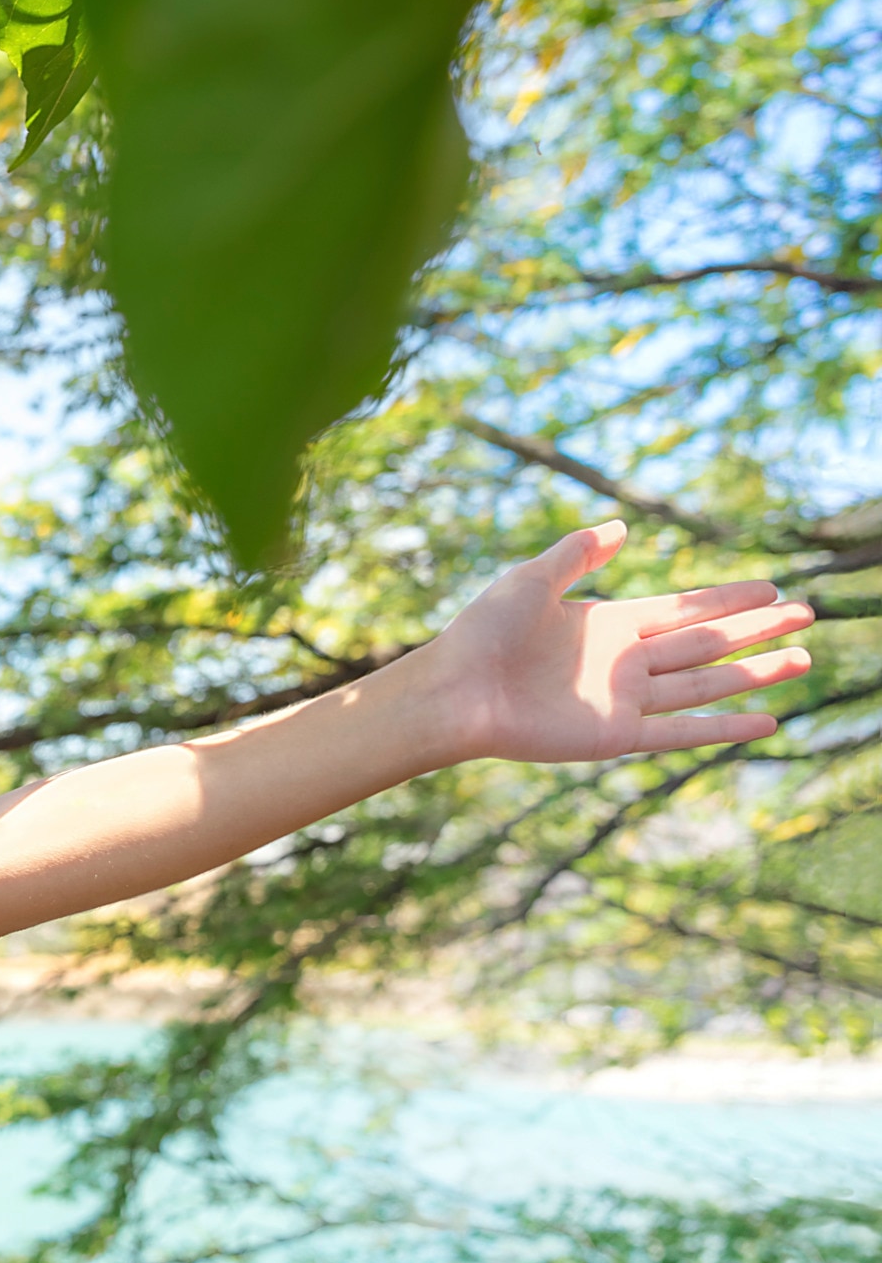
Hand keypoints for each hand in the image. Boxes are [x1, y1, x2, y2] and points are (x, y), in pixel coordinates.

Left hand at [427, 521, 813, 763]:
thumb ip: (576, 553)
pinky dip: (723, 728)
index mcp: (606, 623)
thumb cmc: (482, 634)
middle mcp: (622, 661)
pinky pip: (680, 731)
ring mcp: (623, 700)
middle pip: (705, 642)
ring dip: (755, 673)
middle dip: (756, 628)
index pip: (683, 609)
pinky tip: (765, 721)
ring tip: (803, 659)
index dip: (726, 598)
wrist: (454, 691)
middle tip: (807, 614)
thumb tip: (621, 526)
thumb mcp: (531, 580)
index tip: (770, 587)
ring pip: (705, 683)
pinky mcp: (615, 736)